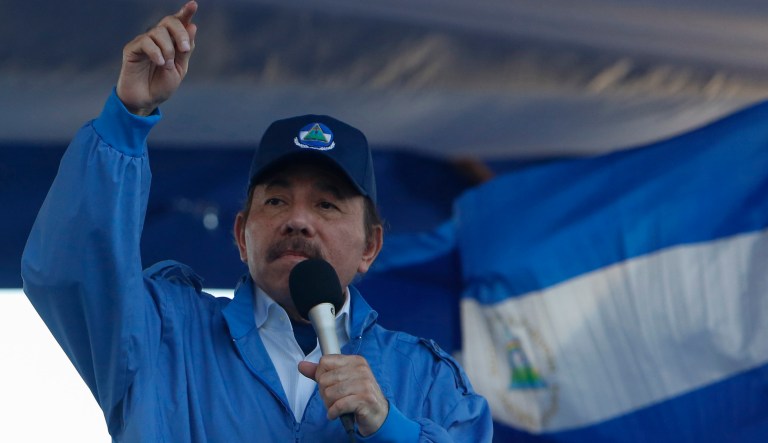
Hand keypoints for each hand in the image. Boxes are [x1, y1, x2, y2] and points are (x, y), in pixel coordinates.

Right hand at [116, 1, 197, 115]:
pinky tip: (159, 63)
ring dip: (168, 49)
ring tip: (166, 65)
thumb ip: (185, 50)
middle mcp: (157, 38)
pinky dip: (156, 52)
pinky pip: (146, 42)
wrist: (146, 100)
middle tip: (184, 49)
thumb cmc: (161, 85)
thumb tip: (192, 26)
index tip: (193, 4)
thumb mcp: (179, 69)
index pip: (178, 22)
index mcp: (171, 42)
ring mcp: (144, 42)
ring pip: (158, 32)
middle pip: (169, 22)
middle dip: (180, 33)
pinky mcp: (132, 49)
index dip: (186, 12)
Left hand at [298, 355, 388, 436]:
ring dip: (329, 405)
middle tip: (333, 400)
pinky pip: (338, 405)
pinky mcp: (365, 399)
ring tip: (336, 407)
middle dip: (324, 394)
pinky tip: (336, 414)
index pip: (325, 361)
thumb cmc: (358, 396)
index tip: (328, 385)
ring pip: (330, 393)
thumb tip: (302, 365)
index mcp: (355, 361)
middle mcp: (361, 369)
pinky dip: (333, 412)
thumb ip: (321, 373)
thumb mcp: (341, 381)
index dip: (321, 376)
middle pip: (325, 379)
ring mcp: (364, 384)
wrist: (378, 414)